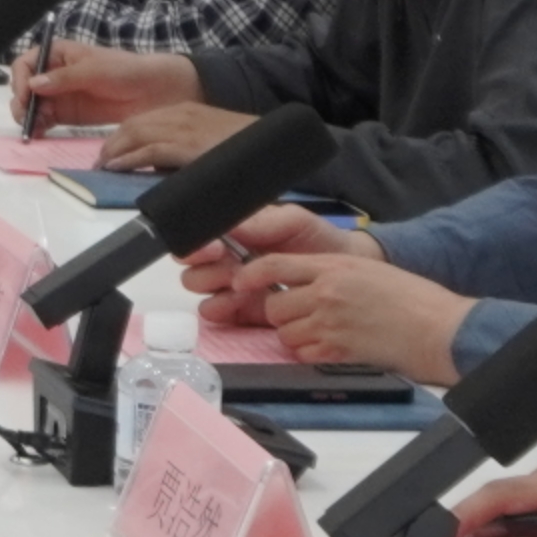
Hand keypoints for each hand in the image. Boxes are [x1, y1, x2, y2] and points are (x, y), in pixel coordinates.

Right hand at [9, 37, 194, 129]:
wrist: (155, 92)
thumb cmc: (126, 71)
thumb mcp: (94, 70)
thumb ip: (63, 78)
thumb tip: (33, 85)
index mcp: (58, 54)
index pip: (26, 63)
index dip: (19, 79)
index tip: (24, 96)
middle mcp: (54, 74)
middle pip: (24, 87)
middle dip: (21, 102)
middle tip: (27, 117)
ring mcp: (61, 95)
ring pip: (32, 106)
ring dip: (28, 117)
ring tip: (34, 129)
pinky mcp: (69, 115)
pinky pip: (46, 121)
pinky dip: (39, 127)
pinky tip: (39, 134)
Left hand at [96, 100, 251, 170]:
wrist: (273, 144)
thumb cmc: (245, 148)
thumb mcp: (211, 141)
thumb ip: (188, 147)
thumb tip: (164, 167)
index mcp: (186, 111)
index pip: (141, 120)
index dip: (121, 137)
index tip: (109, 153)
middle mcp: (180, 115)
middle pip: (132, 126)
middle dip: (112, 144)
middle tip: (100, 163)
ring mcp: (183, 129)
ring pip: (135, 135)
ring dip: (114, 152)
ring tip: (102, 167)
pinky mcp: (187, 146)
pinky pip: (148, 151)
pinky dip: (128, 159)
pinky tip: (116, 167)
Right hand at [178, 202, 346, 306]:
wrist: (345, 270)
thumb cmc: (318, 240)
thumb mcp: (293, 221)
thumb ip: (262, 222)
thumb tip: (229, 227)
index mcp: (231, 236)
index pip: (196, 238)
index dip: (197, 244)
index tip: (217, 248)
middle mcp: (225, 261)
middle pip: (191, 268)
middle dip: (205, 268)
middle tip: (231, 268)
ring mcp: (232, 288)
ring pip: (200, 291)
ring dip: (214, 289)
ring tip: (240, 287)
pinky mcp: (241, 314)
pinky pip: (216, 315)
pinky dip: (222, 310)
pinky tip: (239, 304)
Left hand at [249, 252, 473, 384]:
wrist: (437, 327)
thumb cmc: (410, 298)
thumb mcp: (366, 270)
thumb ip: (331, 272)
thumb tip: (302, 279)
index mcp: (333, 266)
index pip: (274, 265)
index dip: (250, 275)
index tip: (240, 282)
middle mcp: (325, 292)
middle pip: (274, 305)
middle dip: (281, 313)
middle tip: (300, 315)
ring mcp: (330, 323)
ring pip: (285, 332)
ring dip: (295, 334)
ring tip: (321, 332)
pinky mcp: (338, 351)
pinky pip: (303, 354)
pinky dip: (310, 354)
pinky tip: (330, 348)